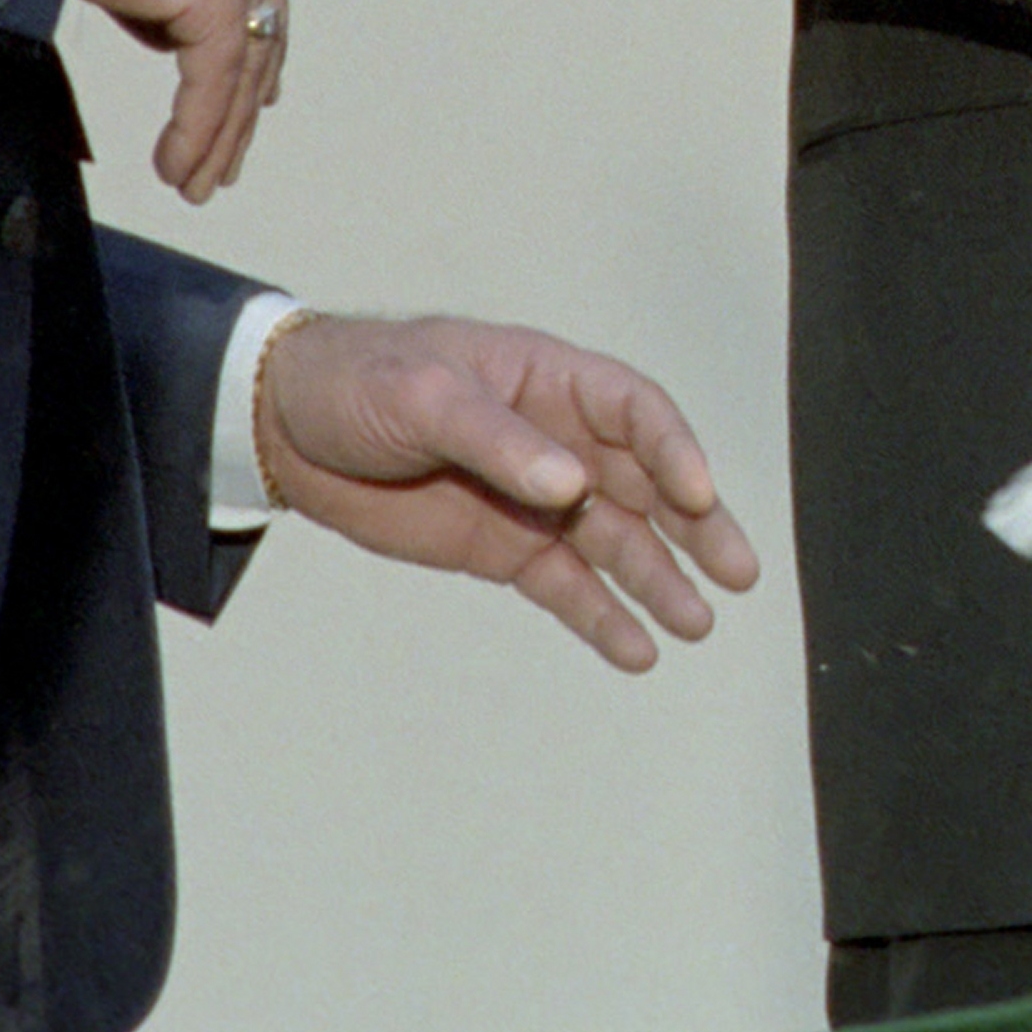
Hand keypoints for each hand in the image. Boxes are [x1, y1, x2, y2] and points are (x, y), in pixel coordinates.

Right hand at [73, 0, 285, 199]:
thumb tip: (162, 16)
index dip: (254, 39)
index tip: (253, 89)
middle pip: (263, 21)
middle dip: (246, 95)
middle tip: (229, 151)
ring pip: (246, 59)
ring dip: (221, 129)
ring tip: (199, 181)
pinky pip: (216, 76)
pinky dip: (198, 129)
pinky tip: (178, 168)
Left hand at [254, 313, 762, 670]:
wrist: (291, 429)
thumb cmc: (362, 383)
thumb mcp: (425, 397)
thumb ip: (500, 441)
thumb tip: (573, 485)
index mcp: (550, 382)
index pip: (636, 412)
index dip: (674, 451)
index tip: (697, 495)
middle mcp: (560, 440)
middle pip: (646, 484)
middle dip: (696, 527)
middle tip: (740, 572)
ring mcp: (536, 498)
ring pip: (617, 543)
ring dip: (659, 581)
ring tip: (698, 626)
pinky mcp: (505, 548)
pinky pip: (567, 584)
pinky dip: (602, 617)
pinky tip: (636, 650)